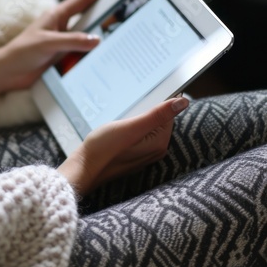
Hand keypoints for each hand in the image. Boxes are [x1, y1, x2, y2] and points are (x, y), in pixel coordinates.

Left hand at [0, 0, 112, 111]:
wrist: (8, 73)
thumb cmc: (21, 52)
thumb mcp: (47, 43)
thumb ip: (71, 41)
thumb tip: (96, 40)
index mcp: (57, 16)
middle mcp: (62, 28)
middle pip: (89, 18)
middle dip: (107, 15)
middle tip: (128, 15)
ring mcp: (63, 44)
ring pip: (87, 39)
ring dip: (101, 39)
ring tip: (123, 39)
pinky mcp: (62, 59)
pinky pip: (82, 56)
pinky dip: (93, 57)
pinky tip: (105, 61)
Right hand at [58, 97, 188, 195]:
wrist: (83, 168)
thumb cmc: (104, 149)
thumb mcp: (131, 128)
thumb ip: (157, 115)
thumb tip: (183, 102)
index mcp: (159, 143)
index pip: (167, 114)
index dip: (155, 102)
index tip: (141, 98)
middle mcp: (155, 151)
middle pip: (156, 121)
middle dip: (144, 111)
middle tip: (127, 109)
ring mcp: (143, 154)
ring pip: (144, 128)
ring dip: (134, 120)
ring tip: (119, 119)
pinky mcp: (131, 155)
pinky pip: (136, 136)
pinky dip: (128, 129)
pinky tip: (116, 129)